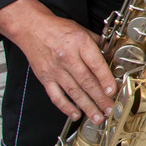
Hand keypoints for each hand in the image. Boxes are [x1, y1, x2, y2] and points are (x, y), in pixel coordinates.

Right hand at [0, 0, 114, 123]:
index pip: (95, 64)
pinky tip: (76, 114)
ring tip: (97, 117)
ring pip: (73, 92)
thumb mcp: (83, 31)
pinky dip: (66, 107)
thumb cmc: (59, 29)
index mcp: (79, 44)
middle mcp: (67, 57)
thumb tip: (113, 57)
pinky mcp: (45, 78)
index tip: (113, 91)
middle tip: (110, 110)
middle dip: (100, 98)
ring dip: (87, 106)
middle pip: (86, 81)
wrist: (32, 28)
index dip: (105, 79)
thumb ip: (99, 44)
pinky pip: (56, 96)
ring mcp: (55, 70)